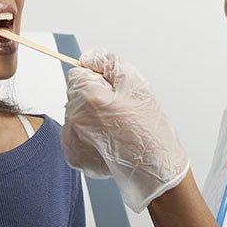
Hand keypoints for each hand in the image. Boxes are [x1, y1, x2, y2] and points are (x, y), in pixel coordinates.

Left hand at [61, 49, 188, 212]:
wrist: (155, 168)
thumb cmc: (149, 128)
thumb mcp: (136, 84)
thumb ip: (108, 62)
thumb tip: (88, 57)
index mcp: (89, 98)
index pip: (77, 74)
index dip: (96, 80)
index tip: (112, 93)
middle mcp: (75, 119)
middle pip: (74, 95)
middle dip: (92, 98)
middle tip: (117, 113)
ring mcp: (71, 140)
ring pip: (74, 115)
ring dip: (89, 118)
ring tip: (114, 130)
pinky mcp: (73, 156)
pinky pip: (74, 136)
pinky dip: (87, 137)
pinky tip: (106, 142)